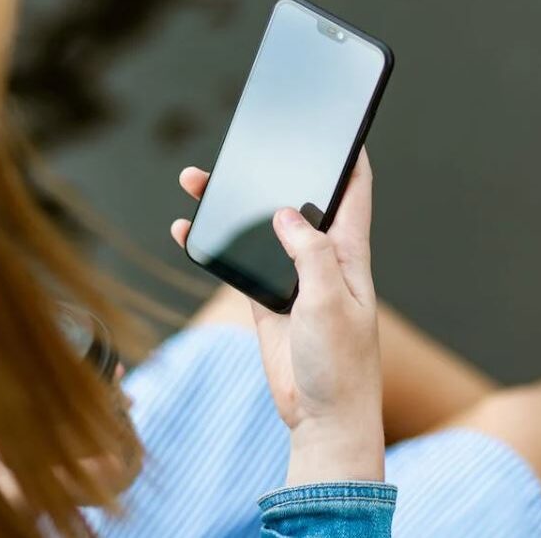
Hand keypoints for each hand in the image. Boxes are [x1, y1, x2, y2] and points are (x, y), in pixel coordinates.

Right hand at [171, 149, 383, 484]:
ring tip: (197, 179)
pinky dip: (212, 245)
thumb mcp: (331, 302)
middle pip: (294, 201)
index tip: (337, 125)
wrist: (322, 416)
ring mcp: (291, 278)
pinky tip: (187, 229)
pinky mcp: (266, 301)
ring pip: (259, 228)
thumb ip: (310, 255)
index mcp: (348, 253)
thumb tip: (286, 213)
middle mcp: (321, 258)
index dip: (348, 156)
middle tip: (245, 144)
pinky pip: (236, 263)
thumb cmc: (341, 363)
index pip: (353, 191)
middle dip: (272, 170)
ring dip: (231, 205)